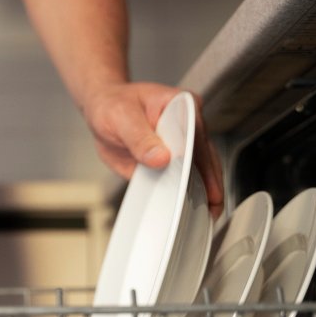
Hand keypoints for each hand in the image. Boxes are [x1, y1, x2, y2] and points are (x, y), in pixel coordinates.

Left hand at [83, 82, 224, 216]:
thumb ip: (140, 138)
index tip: (199, 182)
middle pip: (205, 155)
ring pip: (200, 168)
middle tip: (212, 206)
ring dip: (205, 190)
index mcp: (182, 104)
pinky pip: (184, 176)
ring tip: (210, 212)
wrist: (103, 109)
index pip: (196, 135)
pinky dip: (188, 192)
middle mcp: (188, 122)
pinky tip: (194, 207)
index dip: (199, 160)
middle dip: (210, 182)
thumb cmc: (113, 105)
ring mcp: (183, 141)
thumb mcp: (121, 118)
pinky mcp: (173, 157)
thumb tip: (160, 157)